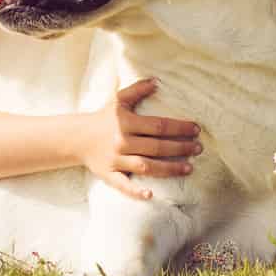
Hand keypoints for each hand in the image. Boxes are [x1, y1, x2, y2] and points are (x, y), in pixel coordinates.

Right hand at [76, 79, 201, 199]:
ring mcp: (115, 160)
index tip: (196, 129)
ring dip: (169, 168)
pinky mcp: (108, 174)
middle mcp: (121, 141)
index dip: (178, 128)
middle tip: (198, 148)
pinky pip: (123, 184)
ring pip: (146, 166)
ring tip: (189, 168)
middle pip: (156, 146)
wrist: (77, 137)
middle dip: (180, 148)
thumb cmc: (103, 118)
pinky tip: (151, 195)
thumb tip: (157, 81)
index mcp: (125, 122)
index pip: (158, 126)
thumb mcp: (118, 100)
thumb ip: (137, 90)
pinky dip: (135, 191)